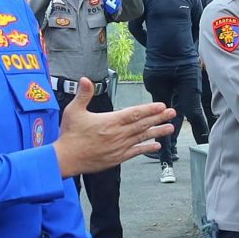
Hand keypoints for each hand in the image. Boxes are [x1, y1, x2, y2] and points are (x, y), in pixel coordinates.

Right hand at [57, 81, 171, 175]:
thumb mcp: (73, 111)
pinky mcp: (118, 157)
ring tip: (170, 128)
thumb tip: (84, 79)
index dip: (149, 109)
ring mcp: (120, 146)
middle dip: (159, 118)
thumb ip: (83, 94)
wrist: (66, 158)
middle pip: (143, 124)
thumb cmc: (70, 135)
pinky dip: (147, 148)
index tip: (161, 106)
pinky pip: (136, 151)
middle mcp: (118, 134)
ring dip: (157, 132)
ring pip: (142, 137)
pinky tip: (157, 146)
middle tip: (172, 113)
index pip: (134, 113)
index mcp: (110, 121)